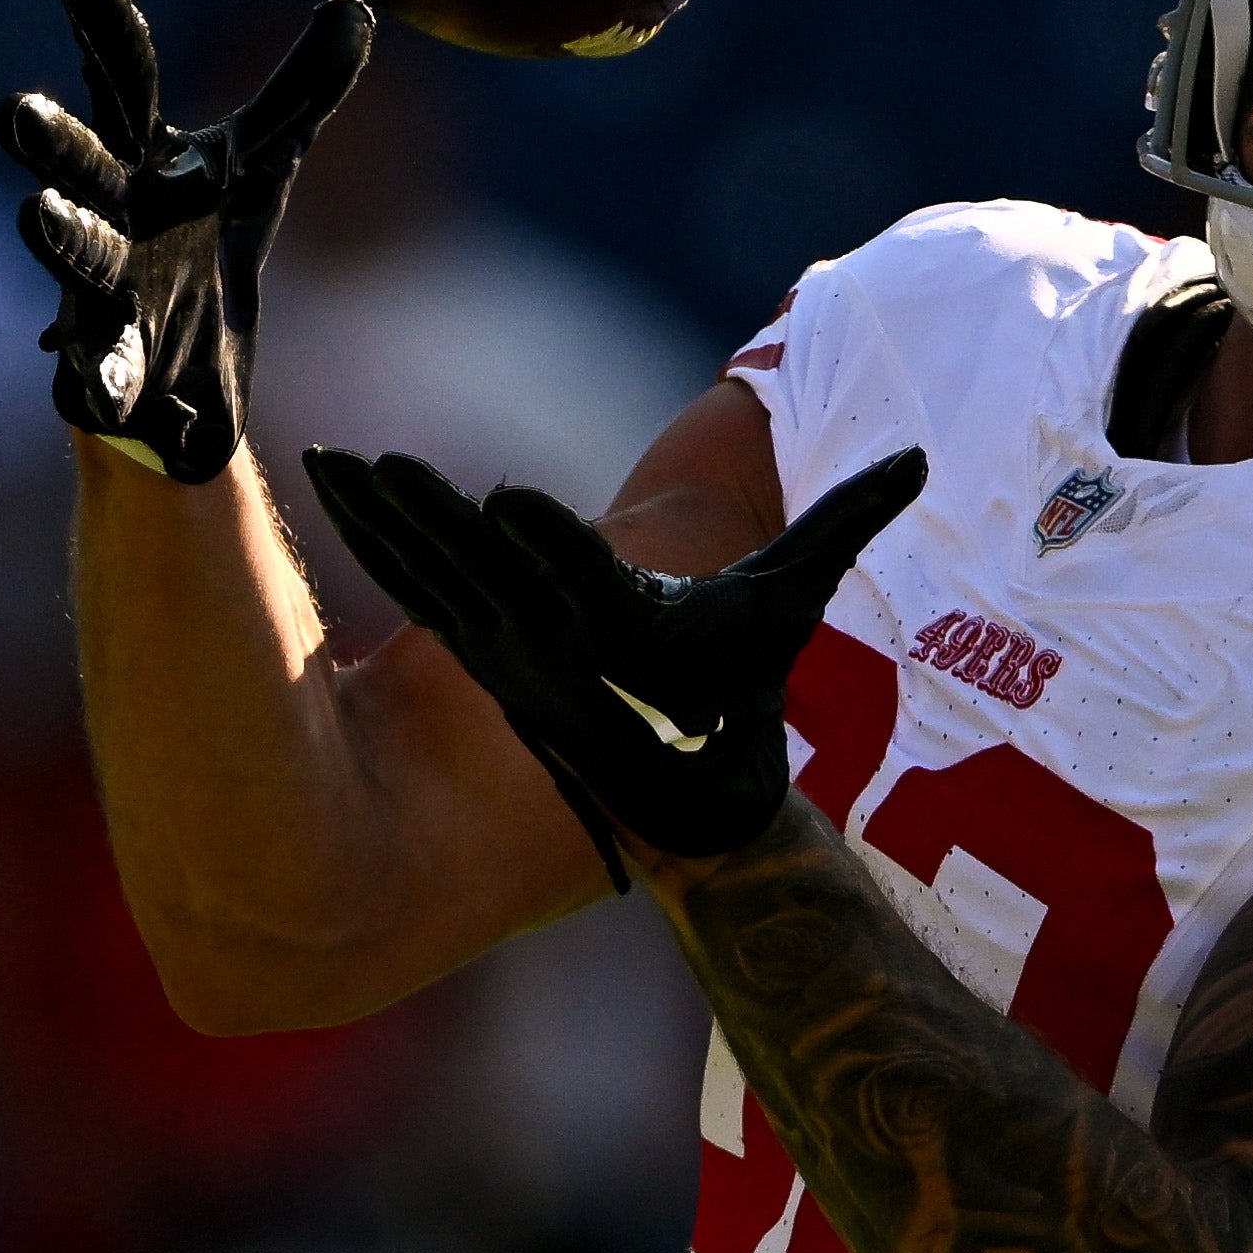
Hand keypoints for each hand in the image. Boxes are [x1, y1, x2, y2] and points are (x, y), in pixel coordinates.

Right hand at [0, 0, 374, 484]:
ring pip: (77, 254)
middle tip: (15, 109)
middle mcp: (107, 207)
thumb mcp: (262, 164)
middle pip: (78, 161)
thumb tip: (356, 5)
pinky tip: (97, 389)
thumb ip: (301, 91)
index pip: (122, 74)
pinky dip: (101, 374)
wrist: (182, 369)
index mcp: (140, 151)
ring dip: (61, 235)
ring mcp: (101, 285)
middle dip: (51, 137)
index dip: (104, 21)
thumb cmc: (203, 242)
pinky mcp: (111, 360)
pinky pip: (102, 368)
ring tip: (37, 214)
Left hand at [299, 442, 924, 860]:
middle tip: (382, 468)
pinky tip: (332, 476)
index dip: (546, 544)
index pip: (583, 582)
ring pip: (436, 572)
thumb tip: (920, 458)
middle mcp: (554, 643)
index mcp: (627, 632)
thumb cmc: (737, 691)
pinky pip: (413, 577)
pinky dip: (371, 530)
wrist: (676, 794)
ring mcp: (502, 644)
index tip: (506, 502)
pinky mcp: (467, 640)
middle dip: (435, 521)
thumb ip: (841, 527)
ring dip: (384, 518)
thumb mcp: (788, 610)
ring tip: (336, 458)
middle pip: (488, 572)